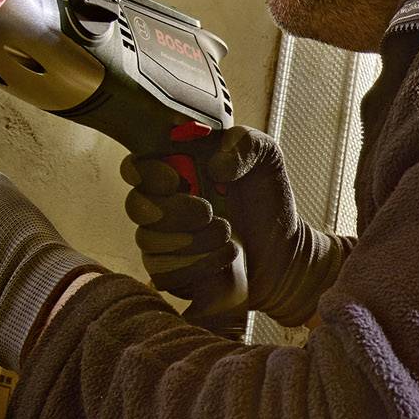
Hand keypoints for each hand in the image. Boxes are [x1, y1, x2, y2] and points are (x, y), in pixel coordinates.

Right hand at [120, 126, 347, 326]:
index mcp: (176, 168)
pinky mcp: (170, 272)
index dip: (146, 173)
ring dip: (192, 241)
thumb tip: (216, 165)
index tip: (176, 180)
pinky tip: (225, 257)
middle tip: (209, 212)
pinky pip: (163, 274)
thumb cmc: (267, 199)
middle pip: (136, 206)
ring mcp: (163, 239)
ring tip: (228, 235)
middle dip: (173, 212)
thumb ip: (245, 144)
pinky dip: (196, 266)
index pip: (136, 167)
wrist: (282, 250)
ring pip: (149, 242)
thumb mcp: (266, 158)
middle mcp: (163, 202)